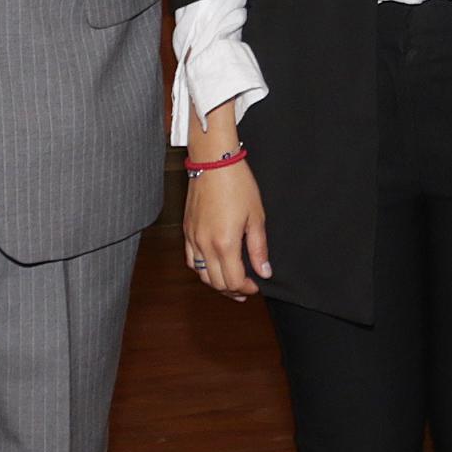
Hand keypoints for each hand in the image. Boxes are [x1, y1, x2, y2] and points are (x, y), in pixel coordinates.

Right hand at [182, 162, 270, 299]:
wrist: (213, 161)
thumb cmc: (237, 183)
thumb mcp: (256, 217)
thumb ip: (259, 248)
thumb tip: (264, 271)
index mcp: (225, 243)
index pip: (233, 281)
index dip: (247, 289)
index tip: (256, 285)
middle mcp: (205, 244)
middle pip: (216, 283)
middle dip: (233, 290)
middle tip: (246, 288)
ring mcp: (193, 238)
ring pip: (202, 275)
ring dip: (217, 283)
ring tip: (231, 282)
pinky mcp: (186, 230)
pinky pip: (191, 260)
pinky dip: (202, 269)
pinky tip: (213, 266)